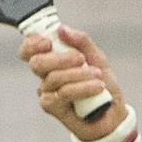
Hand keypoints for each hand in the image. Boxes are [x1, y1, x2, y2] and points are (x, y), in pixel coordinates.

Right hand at [17, 25, 126, 140]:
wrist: (112, 112)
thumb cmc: (101, 82)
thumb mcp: (97, 57)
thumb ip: (81, 41)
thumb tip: (61, 29)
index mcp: (51, 58)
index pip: (29, 49)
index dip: (32, 43)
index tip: (47, 41)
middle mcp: (44, 75)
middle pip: (36, 62)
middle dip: (59, 58)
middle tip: (80, 58)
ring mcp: (46, 92)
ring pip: (53, 78)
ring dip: (78, 75)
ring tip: (98, 76)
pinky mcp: (51, 107)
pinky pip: (62, 93)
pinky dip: (82, 88)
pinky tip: (97, 87)